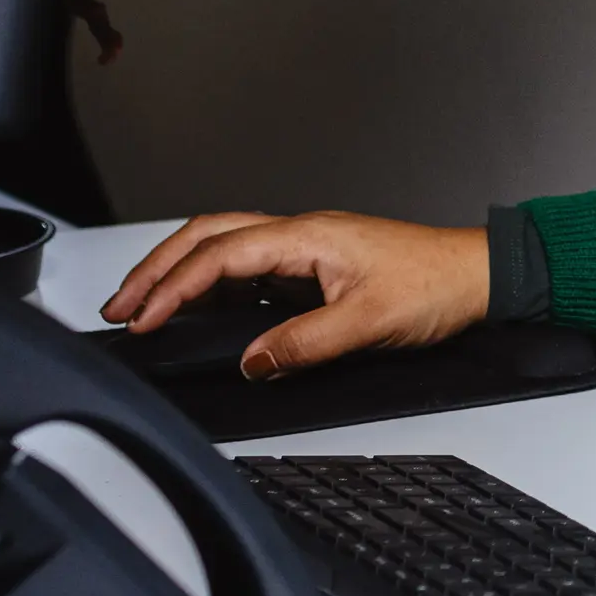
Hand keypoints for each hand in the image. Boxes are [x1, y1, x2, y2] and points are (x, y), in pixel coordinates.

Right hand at [100, 209, 487, 377]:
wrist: (476, 276)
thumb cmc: (435, 285)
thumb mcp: (368, 323)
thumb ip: (304, 344)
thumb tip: (252, 361)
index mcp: (306, 237)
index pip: (220, 254)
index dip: (173, 286)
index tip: (141, 317)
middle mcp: (300, 234)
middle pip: (208, 237)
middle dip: (156, 268)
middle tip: (119, 304)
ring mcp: (305, 248)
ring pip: (225, 246)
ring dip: (180, 271)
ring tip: (144, 303)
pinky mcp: (314, 265)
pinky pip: (249, 265)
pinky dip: (211, 282)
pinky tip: (200, 306)